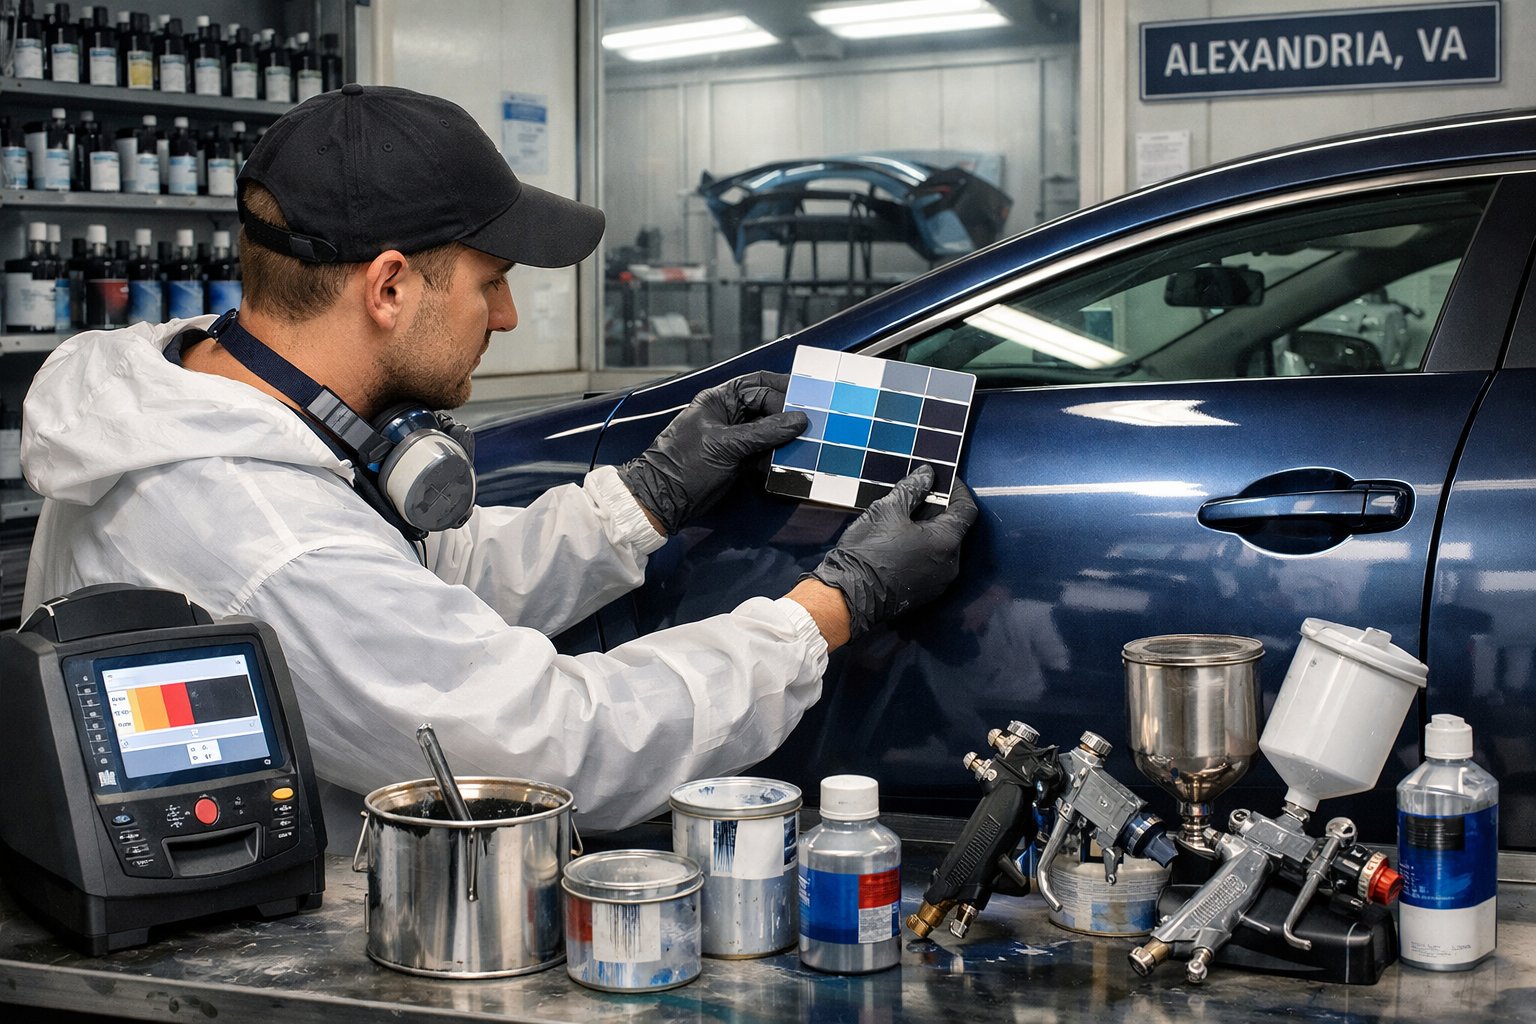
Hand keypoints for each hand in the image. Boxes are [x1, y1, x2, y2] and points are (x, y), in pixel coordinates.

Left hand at [618, 371, 806, 534]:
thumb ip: (765, 432)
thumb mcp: (727, 445)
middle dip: (788, 414)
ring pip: (767, 429)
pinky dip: (776, 453)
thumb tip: (799, 420)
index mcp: (718, 400)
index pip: (758, 386)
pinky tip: (790, 457)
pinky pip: (763, 449)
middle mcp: (727, 414)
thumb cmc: (685, 465)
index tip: (806, 405)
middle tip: (813, 421)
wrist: (664, 500)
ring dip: (785, 436)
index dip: (782, 393)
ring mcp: (732, 436)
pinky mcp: (736, 458)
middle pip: (765, 406)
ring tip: (806, 440)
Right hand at [808, 467, 978, 639]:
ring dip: (929, 531)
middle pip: (954, 529)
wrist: (848, 594)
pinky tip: (901, 542)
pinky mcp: (925, 593)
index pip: (966, 509)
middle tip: (918, 497)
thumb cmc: (868, 552)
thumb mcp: (888, 510)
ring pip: (942, 547)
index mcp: (946, 542)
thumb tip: (926, 474)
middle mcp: (950, 564)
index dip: (958, 490)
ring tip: (905, 520)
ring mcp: (939, 582)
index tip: (945, 480)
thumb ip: (912, 489)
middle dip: (939, 510)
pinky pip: (931, 564)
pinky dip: (923, 549)